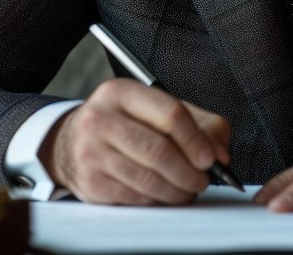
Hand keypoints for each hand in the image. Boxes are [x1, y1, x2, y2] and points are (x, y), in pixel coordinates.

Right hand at [40, 78, 231, 204]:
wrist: (71, 141)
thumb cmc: (124, 123)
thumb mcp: (157, 109)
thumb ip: (199, 123)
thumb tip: (220, 154)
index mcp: (121, 92)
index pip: (170, 114)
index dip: (196, 140)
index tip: (211, 158)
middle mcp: (100, 118)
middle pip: (159, 150)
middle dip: (189, 172)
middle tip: (203, 180)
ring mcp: (91, 152)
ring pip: (149, 179)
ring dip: (177, 191)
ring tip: (188, 189)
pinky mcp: (90, 183)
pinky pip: (136, 197)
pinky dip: (158, 200)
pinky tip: (165, 194)